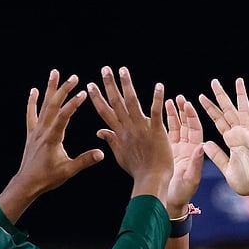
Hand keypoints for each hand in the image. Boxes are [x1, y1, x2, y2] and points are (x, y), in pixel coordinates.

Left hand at [2, 70, 105, 210]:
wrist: (27, 183)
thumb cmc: (47, 178)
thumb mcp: (68, 170)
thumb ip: (85, 161)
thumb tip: (101, 153)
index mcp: (52, 138)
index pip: (64, 116)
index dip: (74, 104)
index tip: (83, 92)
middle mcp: (43, 131)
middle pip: (53, 105)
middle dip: (64, 90)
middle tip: (74, 77)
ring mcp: (35, 131)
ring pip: (43, 105)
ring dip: (50, 89)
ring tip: (55, 73)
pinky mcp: (31, 133)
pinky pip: (31, 114)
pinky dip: (32, 102)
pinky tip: (34, 91)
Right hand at [87, 66, 172, 199]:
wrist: (151, 180)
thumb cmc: (137, 170)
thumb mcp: (120, 156)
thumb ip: (111, 141)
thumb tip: (100, 132)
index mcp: (119, 134)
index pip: (104, 112)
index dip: (97, 98)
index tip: (90, 85)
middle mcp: (127, 128)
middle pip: (115, 103)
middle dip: (109, 85)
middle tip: (105, 68)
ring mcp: (141, 129)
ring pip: (131, 102)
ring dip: (126, 85)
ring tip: (123, 69)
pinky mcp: (155, 131)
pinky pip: (155, 111)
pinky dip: (156, 98)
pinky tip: (159, 85)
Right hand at [165, 94, 205, 215]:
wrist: (171, 203)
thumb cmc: (183, 194)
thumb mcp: (192, 180)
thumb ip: (197, 164)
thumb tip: (202, 147)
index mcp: (195, 153)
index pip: (196, 130)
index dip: (192, 117)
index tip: (188, 105)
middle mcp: (187, 148)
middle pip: (187, 125)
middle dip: (183, 111)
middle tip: (179, 98)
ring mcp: (177, 149)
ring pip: (176, 127)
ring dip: (173, 113)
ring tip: (169, 100)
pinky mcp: (167, 151)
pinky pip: (167, 133)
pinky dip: (164, 122)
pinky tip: (159, 112)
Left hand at [197, 78, 248, 198]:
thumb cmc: (247, 181)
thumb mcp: (226, 167)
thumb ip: (217, 155)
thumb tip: (206, 143)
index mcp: (231, 140)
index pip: (218, 120)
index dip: (210, 109)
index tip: (200, 97)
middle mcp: (240, 134)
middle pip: (229, 111)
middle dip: (221, 96)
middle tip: (214, 81)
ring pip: (244, 112)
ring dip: (241, 97)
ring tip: (238, 81)